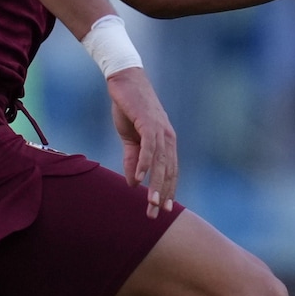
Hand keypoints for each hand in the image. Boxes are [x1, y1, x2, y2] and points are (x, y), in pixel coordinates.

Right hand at [105, 67, 177, 216]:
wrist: (124, 80)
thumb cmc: (129, 108)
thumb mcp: (129, 139)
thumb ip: (133, 160)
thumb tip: (134, 184)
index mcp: (166, 142)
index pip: (170, 172)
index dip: (168, 191)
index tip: (163, 210)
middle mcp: (168, 138)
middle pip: (168, 171)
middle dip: (163, 194)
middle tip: (157, 215)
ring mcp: (160, 129)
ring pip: (161, 162)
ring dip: (156, 184)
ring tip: (152, 203)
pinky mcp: (149, 122)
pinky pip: (149, 146)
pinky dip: (146, 163)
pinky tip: (142, 178)